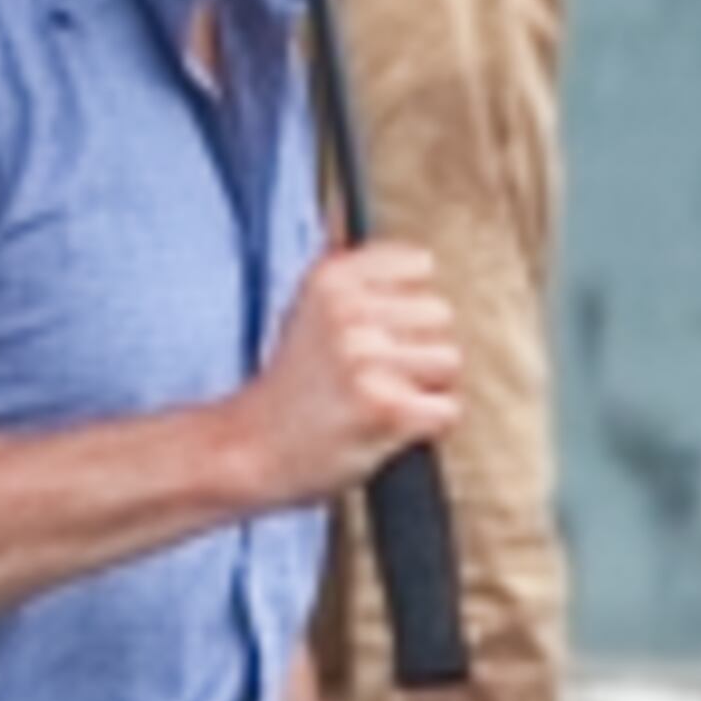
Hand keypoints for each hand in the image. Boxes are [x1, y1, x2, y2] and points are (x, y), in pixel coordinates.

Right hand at [240, 243, 463, 511]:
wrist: (250, 449)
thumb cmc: (292, 385)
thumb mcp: (310, 310)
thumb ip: (359, 280)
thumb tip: (411, 252)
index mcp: (332, 279)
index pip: (419, 264)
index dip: (408, 303)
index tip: (379, 330)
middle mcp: (348, 312)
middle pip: (440, 314)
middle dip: (419, 347)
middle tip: (377, 374)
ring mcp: (366, 359)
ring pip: (449, 361)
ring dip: (425, 387)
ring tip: (381, 399)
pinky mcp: (385, 407)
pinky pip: (448, 408)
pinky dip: (427, 426)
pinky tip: (388, 425)